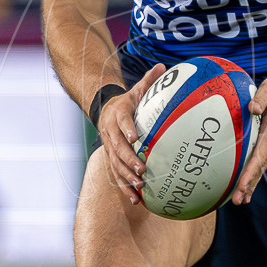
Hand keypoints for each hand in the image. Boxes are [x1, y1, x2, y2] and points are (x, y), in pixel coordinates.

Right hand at [95, 63, 165, 204]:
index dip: (127, 129)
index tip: (135, 138)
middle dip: (129, 159)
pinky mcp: (111, 160)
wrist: (104, 112)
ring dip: (126, 176)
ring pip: (115, 165)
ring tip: (139, 186)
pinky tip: (136, 199)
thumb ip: (149, 81)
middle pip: (117, 148)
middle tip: (142, 168)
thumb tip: (163, 66)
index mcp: (118, 115)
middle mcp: (111, 133)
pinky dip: (125, 187)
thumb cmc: (127, 102)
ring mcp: (109, 148)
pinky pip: (116, 175)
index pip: (121, 122)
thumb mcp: (135, 90)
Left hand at [230, 73, 266, 205]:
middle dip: (249, 185)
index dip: (251, 172)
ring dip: (252, 183)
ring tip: (242, 200)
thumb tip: (252, 108)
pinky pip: (262, 160)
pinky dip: (255, 174)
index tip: (242, 185)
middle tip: (238, 201)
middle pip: (261, 167)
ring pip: (262, 167)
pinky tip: (248, 183)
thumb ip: (261, 98)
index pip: (260, 156)